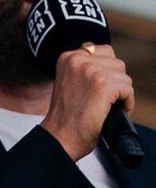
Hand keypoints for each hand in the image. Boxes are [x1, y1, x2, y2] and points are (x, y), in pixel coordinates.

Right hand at [41, 44, 133, 160]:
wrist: (60, 136)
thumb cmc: (66, 116)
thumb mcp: (69, 81)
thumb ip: (84, 69)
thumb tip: (110, 67)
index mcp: (67, 57)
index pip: (103, 51)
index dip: (107, 71)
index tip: (98, 88)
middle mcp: (78, 60)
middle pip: (116, 63)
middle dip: (115, 82)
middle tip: (104, 99)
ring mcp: (91, 71)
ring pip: (124, 76)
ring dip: (121, 93)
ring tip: (107, 106)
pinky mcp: (103, 85)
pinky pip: (128, 89)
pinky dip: (127, 103)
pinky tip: (112, 111)